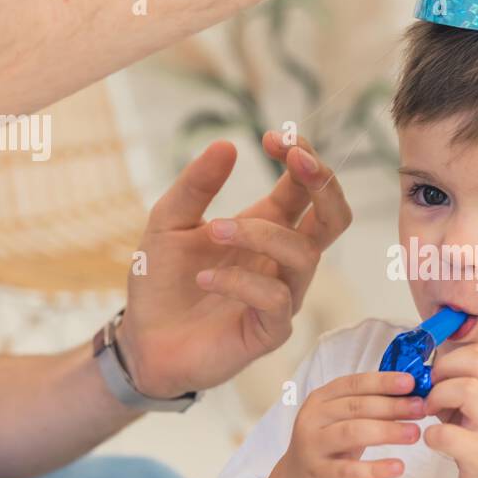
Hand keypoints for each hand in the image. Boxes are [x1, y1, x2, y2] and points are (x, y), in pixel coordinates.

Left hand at [117, 132, 350, 398]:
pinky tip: (203, 279)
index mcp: (268, 226)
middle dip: (323, 183)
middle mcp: (283, 260)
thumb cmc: (162, 282)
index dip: (302, 156)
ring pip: (302, 255)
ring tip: (213, 230)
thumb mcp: (168, 222)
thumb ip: (196, 185)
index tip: (271, 137)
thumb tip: (227, 144)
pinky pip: (276, 299)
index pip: (307, 186)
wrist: (143, 340)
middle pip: (335, 217)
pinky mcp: (270, 331)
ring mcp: (282, 296)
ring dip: (259, 233)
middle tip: (294, 158)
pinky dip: (239, 281)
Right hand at [275, 371, 427, 477]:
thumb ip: (369, 406)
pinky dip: (376, 469)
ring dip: (387, 431)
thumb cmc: (331, 446)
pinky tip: (398, 467)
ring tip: (415, 434)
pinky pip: (350, 471)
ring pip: (353, 433)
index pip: (354, 383)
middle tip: (421, 408)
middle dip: (392, 406)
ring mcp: (312, 446)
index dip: (383, 382)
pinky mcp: (318, 474)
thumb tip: (412, 394)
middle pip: (356, 406)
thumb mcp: (344, 421)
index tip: (411, 383)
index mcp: (321, 399)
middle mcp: (312, 418)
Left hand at [422, 343, 477, 477]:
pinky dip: (432, 435)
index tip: (438, 379)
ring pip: (467, 390)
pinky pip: (448, 435)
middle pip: (477, 361)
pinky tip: (434, 442)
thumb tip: (427, 378)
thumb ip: (462, 396)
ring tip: (432, 414)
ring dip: (438, 397)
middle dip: (444, 370)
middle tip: (432, 393)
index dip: (451, 358)